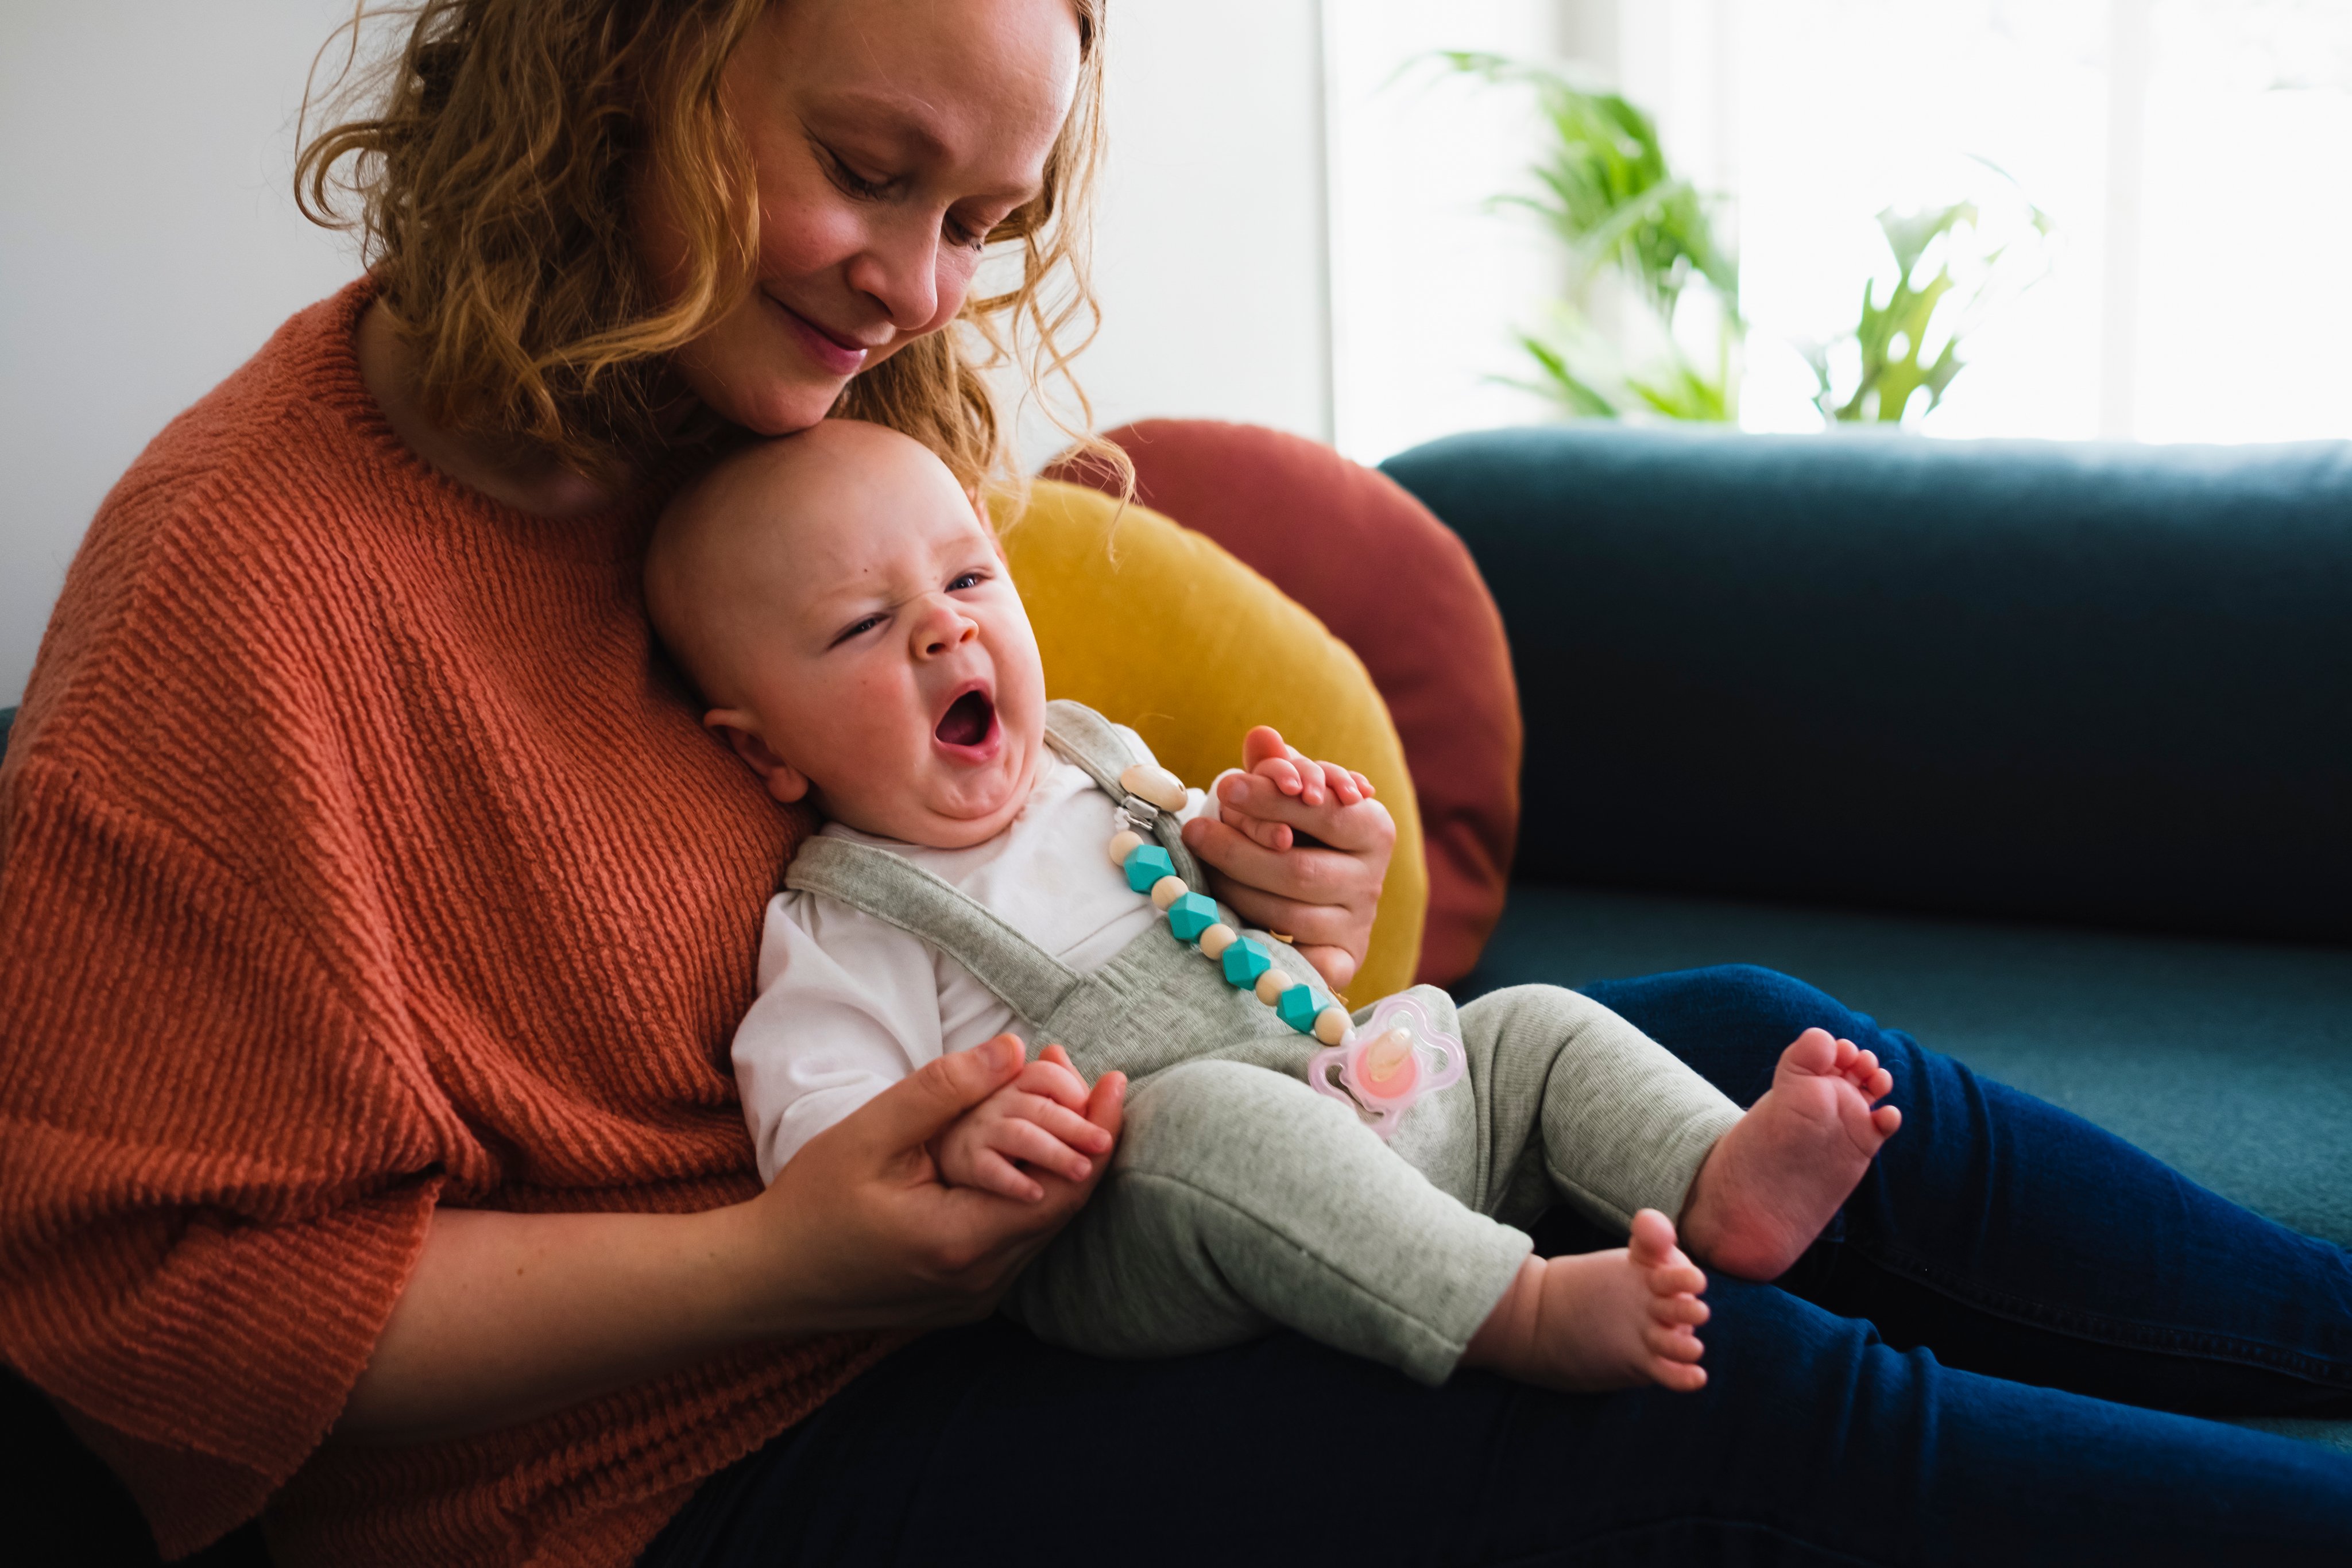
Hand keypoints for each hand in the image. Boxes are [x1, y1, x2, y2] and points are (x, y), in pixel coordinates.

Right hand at [740, 1035, 1125, 1333]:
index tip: (1114, 1081)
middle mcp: (981, 1282)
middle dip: (1086, 1142)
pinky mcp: (965, 1300)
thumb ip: (944, 1090)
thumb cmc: (809, 1204)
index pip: (1062, 1190)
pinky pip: (1018, 1242)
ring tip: (1069, 1107)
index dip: (1097, 1132)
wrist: (766, 1279)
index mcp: (962, 1242)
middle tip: (1097, 1083)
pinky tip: (1029, 1154)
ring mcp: (975, 1299)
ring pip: (1043, 1227)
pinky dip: (1032, 1195)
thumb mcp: (871, 1133)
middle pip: (1063, 1210)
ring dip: (1062, 1169)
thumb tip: (1015, 1051)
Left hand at [1181, 725, 1394, 992]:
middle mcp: (1372, 881)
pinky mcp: (1340, 962)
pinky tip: (1230, 929)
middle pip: (1300, 871)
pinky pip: (1302, 965)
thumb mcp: (1289, 795)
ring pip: (1289, 917)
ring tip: (1200, 869)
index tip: (1226, 787)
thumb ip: (1276, 768)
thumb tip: (1261, 737)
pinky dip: (1268, 950)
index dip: (1274, 800)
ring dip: (1236, 893)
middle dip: (1240, 852)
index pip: (1327, 812)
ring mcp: (1357, 926)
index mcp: (1373, 828)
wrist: (1318, 895)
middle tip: (1195, 832)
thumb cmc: (1299, 831)